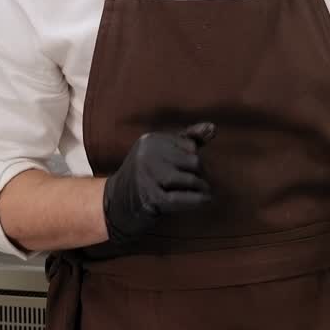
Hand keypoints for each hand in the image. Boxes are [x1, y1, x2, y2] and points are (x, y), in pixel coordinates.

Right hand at [102, 122, 215, 244]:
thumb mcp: (163, 152)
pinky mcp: (149, 197)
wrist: (117, 201)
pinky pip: (179, 198)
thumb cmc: (148, 174)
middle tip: (203, 182)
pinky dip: (196, 200)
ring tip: (206, 192)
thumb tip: (213, 128)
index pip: (190, 145)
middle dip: (201, 173)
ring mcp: (147, 176)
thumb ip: (189, 139)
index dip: (195, 157)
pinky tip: (205, 201)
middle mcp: (147, 155)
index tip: (194, 169)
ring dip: (201, 187)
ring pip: (188, 179)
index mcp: (151, 140)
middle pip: (192, 161)